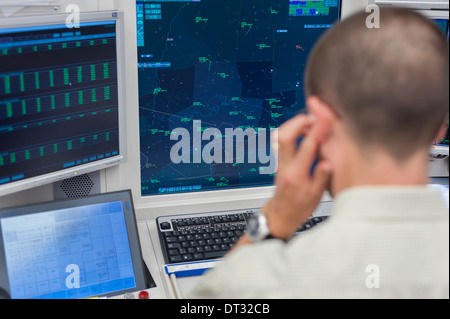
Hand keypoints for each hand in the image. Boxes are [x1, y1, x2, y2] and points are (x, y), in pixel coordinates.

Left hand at [264, 115, 331, 239]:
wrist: (280, 216)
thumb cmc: (298, 209)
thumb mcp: (315, 197)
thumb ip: (321, 177)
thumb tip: (328, 162)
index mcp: (296, 174)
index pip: (307, 146)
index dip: (317, 130)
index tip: (325, 119)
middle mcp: (285, 166)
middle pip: (285, 136)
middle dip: (299, 122)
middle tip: (314, 117)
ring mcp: (280, 163)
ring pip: (280, 136)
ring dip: (294, 125)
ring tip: (310, 122)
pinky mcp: (279, 162)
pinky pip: (282, 141)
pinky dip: (292, 131)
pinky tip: (303, 132)